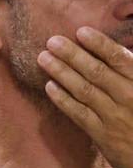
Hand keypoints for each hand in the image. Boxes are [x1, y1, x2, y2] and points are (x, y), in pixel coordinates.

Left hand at [39, 27, 132, 167]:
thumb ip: (132, 73)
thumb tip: (122, 51)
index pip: (120, 59)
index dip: (100, 44)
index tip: (81, 31)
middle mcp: (129, 98)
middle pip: (96, 72)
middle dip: (72, 55)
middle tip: (52, 41)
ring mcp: (114, 117)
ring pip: (84, 90)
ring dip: (62, 72)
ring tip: (43, 58)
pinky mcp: (103, 136)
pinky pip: (79, 114)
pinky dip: (63, 99)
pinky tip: (49, 86)